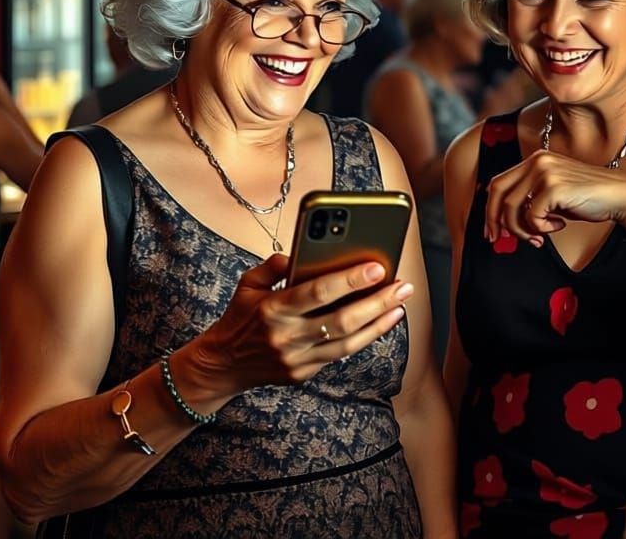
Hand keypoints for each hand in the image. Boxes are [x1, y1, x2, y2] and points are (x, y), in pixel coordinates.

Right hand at [193, 254, 412, 390]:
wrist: (223, 365)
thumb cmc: (240, 316)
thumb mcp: (249, 284)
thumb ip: (275, 265)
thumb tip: (304, 252)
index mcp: (273, 308)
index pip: (318, 292)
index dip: (350, 280)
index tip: (377, 267)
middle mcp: (286, 336)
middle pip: (342, 320)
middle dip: (377, 302)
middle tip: (403, 286)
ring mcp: (296, 359)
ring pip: (347, 343)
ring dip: (379, 323)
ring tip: (400, 304)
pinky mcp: (304, 374)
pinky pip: (340, 355)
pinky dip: (364, 338)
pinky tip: (381, 321)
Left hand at [485, 150, 625, 246]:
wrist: (618, 196)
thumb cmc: (587, 198)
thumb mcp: (552, 194)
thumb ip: (529, 200)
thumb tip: (503, 221)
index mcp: (535, 159)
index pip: (499, 182)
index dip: (490, 208)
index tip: (492, 229)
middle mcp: (537, 161)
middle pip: (498, 191)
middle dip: (494, 219)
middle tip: (499, 239)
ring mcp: (544, 171)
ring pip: (512, 207)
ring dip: (523, 230)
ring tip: (540, 237)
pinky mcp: (553, 186)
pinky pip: (532, 216)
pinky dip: (542, 229)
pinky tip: (558, 226)